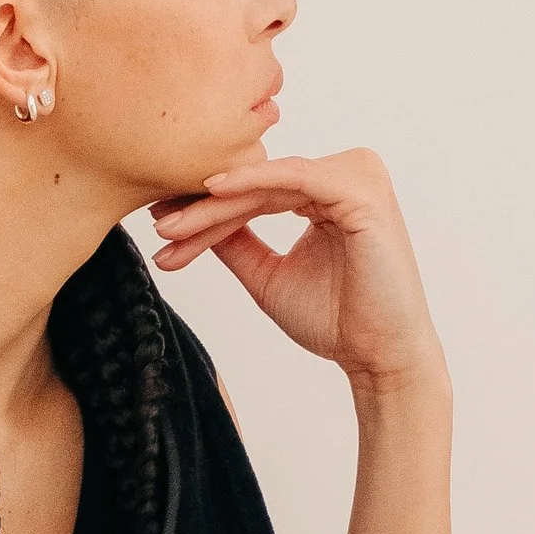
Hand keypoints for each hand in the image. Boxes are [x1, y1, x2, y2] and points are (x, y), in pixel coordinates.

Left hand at [150, 148, 446, 395]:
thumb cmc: (336, 321)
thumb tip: (188, 219)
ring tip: (171, 226)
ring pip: (270, 182)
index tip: (161, 229)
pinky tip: (213, 191)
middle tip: (156, 226)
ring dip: (217, 205)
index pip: (258, 194)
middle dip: (203, 210)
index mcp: (329, 192)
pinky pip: (295, 178)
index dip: (207, 212)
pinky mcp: (363, 190)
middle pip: (260, 186)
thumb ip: (236, 242)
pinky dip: (253, 183)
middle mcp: (346, 176)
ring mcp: (358, 178)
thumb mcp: (268, 275)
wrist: (378, 357)